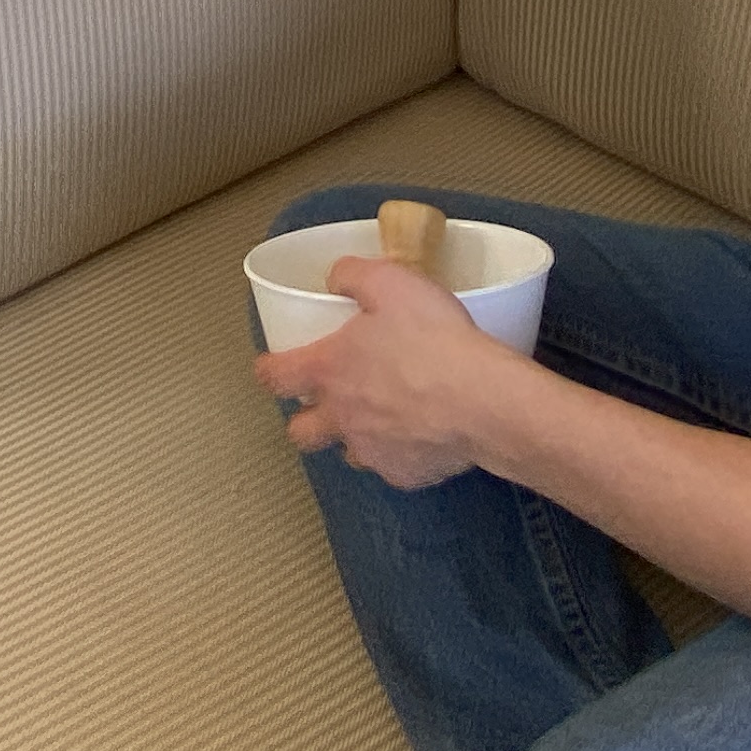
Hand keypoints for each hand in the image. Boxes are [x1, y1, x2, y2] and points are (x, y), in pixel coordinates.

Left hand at [254, 257, 533, 488]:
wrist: (482, 400)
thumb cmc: (432, 338)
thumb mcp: (391, 283)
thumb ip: (353, 275)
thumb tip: (334, 278)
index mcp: (328, 371)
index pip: (274, 377)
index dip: (268, 370)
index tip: (272, 367)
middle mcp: (340, 417)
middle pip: (300, 432)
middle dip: (304, 419)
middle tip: (325, 402)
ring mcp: (371, 451)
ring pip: (347, 452)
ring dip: (355, 436)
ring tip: (381, 419)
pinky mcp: (404, 475)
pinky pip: (391, 466)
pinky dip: (400, 453)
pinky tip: (423, 436)